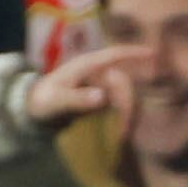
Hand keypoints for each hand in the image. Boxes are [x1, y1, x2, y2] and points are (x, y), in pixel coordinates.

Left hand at [25, 42, 147, 128]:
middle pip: (123, 82)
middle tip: (124, 130)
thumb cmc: (42, 100)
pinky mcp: (101, 99)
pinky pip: (119, 104)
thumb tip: (103, 97)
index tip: (154, 53)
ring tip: (123, 134)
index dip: (134, 53)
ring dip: (128, 112)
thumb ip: (77, 99)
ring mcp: (100, 85)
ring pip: (124, 94)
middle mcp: (97, 73)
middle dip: (128, 103)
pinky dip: (123, 116)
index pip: (115, 55)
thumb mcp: (55, 100)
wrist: (33, 112)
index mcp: (87, 66)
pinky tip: (121, 131)